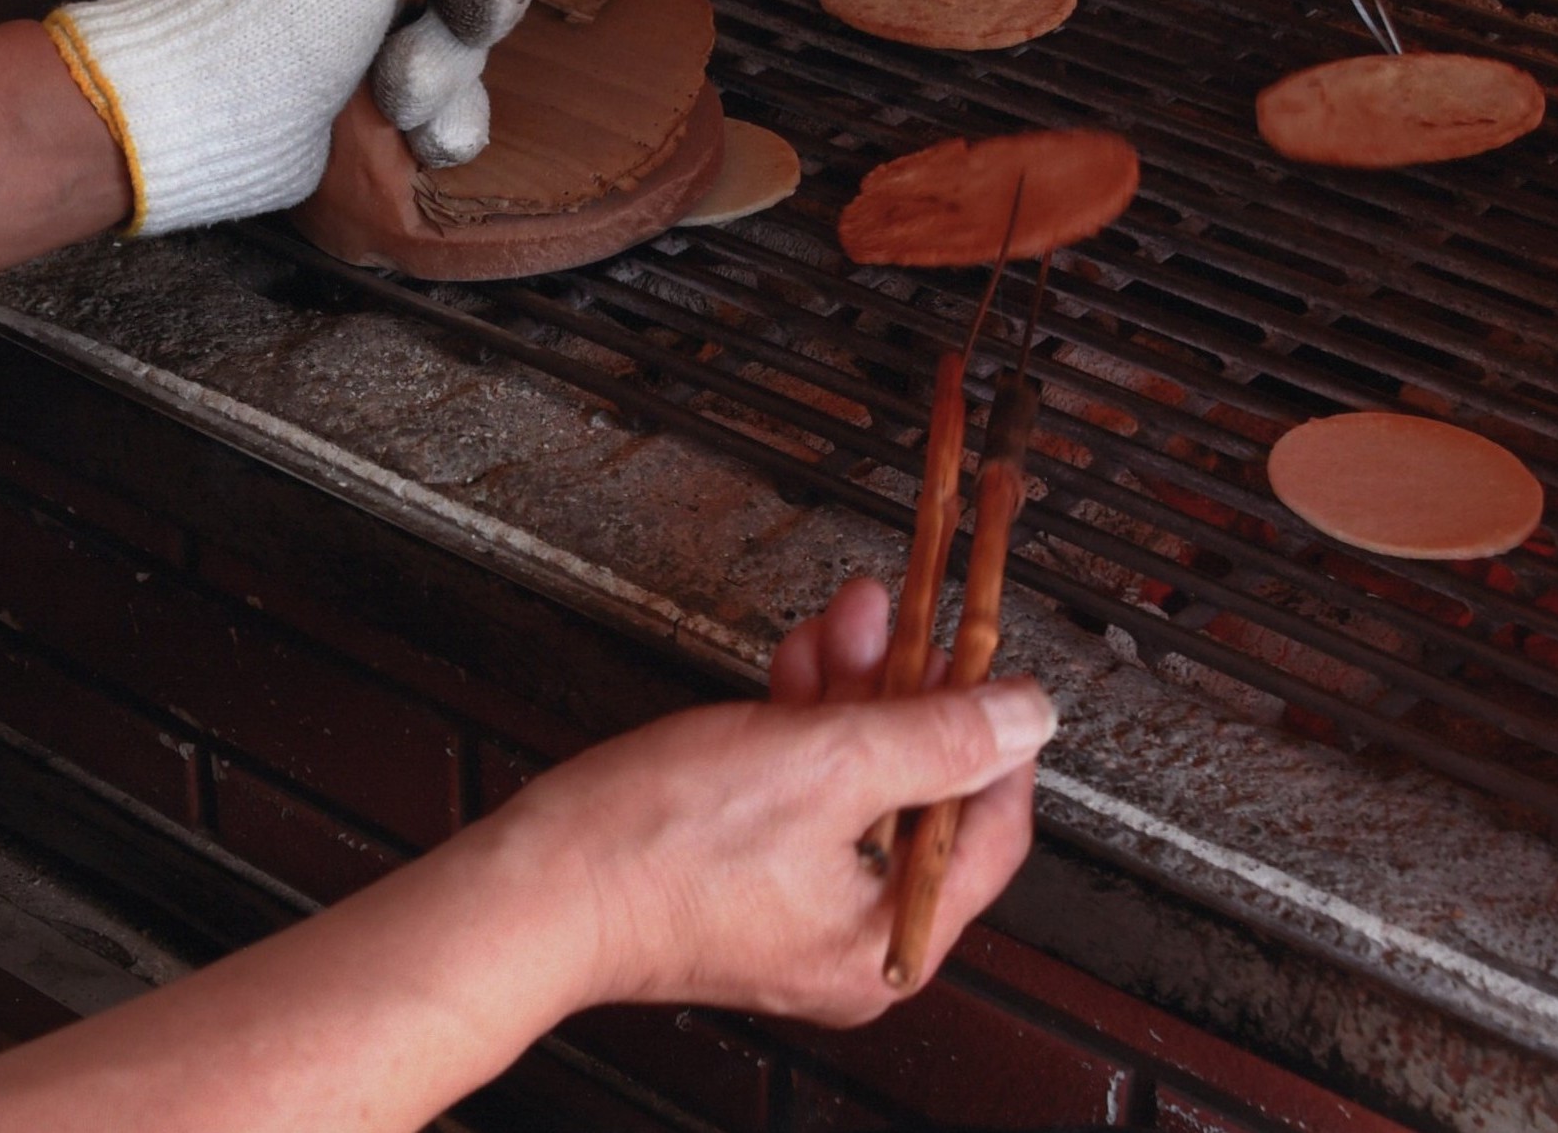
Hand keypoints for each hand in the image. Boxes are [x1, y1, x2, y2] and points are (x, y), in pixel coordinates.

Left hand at [47, 0, 574, 235]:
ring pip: (467, 24)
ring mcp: (362, 12)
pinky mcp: (366, 85)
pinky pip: (452, 95)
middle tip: (474, 13)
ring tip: (396, 91)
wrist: (192, 134)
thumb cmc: (263, 13)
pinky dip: (444, 119)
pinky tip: (418, 136)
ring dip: (448, 67)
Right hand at [495, 578, 1049, 1024]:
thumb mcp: (826, 763)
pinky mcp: (746, 874)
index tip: (989, 664)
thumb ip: (939, 735)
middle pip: (920, 794)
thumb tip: (1028, 717)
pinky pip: (803, 789)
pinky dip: (806, 722)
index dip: (996, 734)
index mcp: (891, 941)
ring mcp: (796, 907)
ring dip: (855, 689)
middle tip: (908, 619)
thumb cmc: (658, 851)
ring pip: (858, 778)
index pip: (990, 829)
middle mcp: (852, 939)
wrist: (530, 886)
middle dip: (908, 690)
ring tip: (851, 616)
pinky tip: (802, 661)